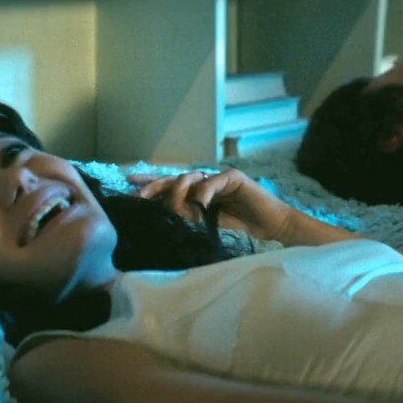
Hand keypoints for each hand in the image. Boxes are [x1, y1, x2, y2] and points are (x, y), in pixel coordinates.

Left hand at [127, 168, 297, 241]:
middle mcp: (207, 180)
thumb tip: (169, 213)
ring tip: (173, 208)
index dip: (151, 184)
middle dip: (155, 184)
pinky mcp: (235, 178)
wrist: (273, 225)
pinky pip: (214, 181)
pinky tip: (200, 204)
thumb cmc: (244, 225)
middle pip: (175, 177)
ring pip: (191, 178)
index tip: (129, 187)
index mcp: (200, 191)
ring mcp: (220, 177)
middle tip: (137, 193)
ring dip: (179, 192)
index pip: (171, 185)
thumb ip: (191, 216)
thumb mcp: (210, 223)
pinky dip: (205, 192)